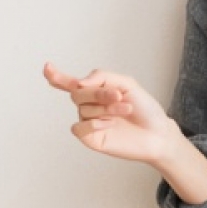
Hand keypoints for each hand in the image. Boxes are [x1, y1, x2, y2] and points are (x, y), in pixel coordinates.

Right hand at [42, 62, 179, 163]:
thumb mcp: (126, 83)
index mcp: (95, 92)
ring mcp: (89, 123)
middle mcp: (89, 106)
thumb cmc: (145, 109)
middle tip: (118, 96)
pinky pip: (79, 128)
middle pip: (77, 94)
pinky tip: (109, 124)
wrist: (158, 133)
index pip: (69, 84)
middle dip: (97, 93)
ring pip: (82, 109)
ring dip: (105, 108)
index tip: (47, 68)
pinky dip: (93, 123)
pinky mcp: (92, 139)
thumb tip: (78, 83)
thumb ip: (101, 77)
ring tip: (125, 110)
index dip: (57, 77)